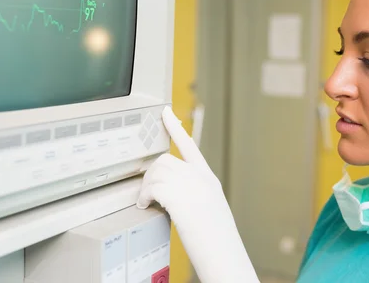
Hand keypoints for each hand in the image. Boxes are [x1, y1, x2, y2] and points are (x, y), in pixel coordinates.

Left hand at [137, 107, 258, 282]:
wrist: (225, 256)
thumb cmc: (218, 241)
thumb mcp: (210, 209)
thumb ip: (194, 194)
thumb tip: (172, 195)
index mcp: (208, 179)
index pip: (189, 145)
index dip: (175, 128)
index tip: (165, 113)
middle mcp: (200, 178)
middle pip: (166, 160)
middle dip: (151, 174)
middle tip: (146, 193)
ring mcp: (191, 187)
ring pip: (157, 172)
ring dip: (146, 186)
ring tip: (145, 202)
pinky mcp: (180, 198)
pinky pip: (153, 187)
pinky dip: (144, 196)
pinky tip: (144, 206)